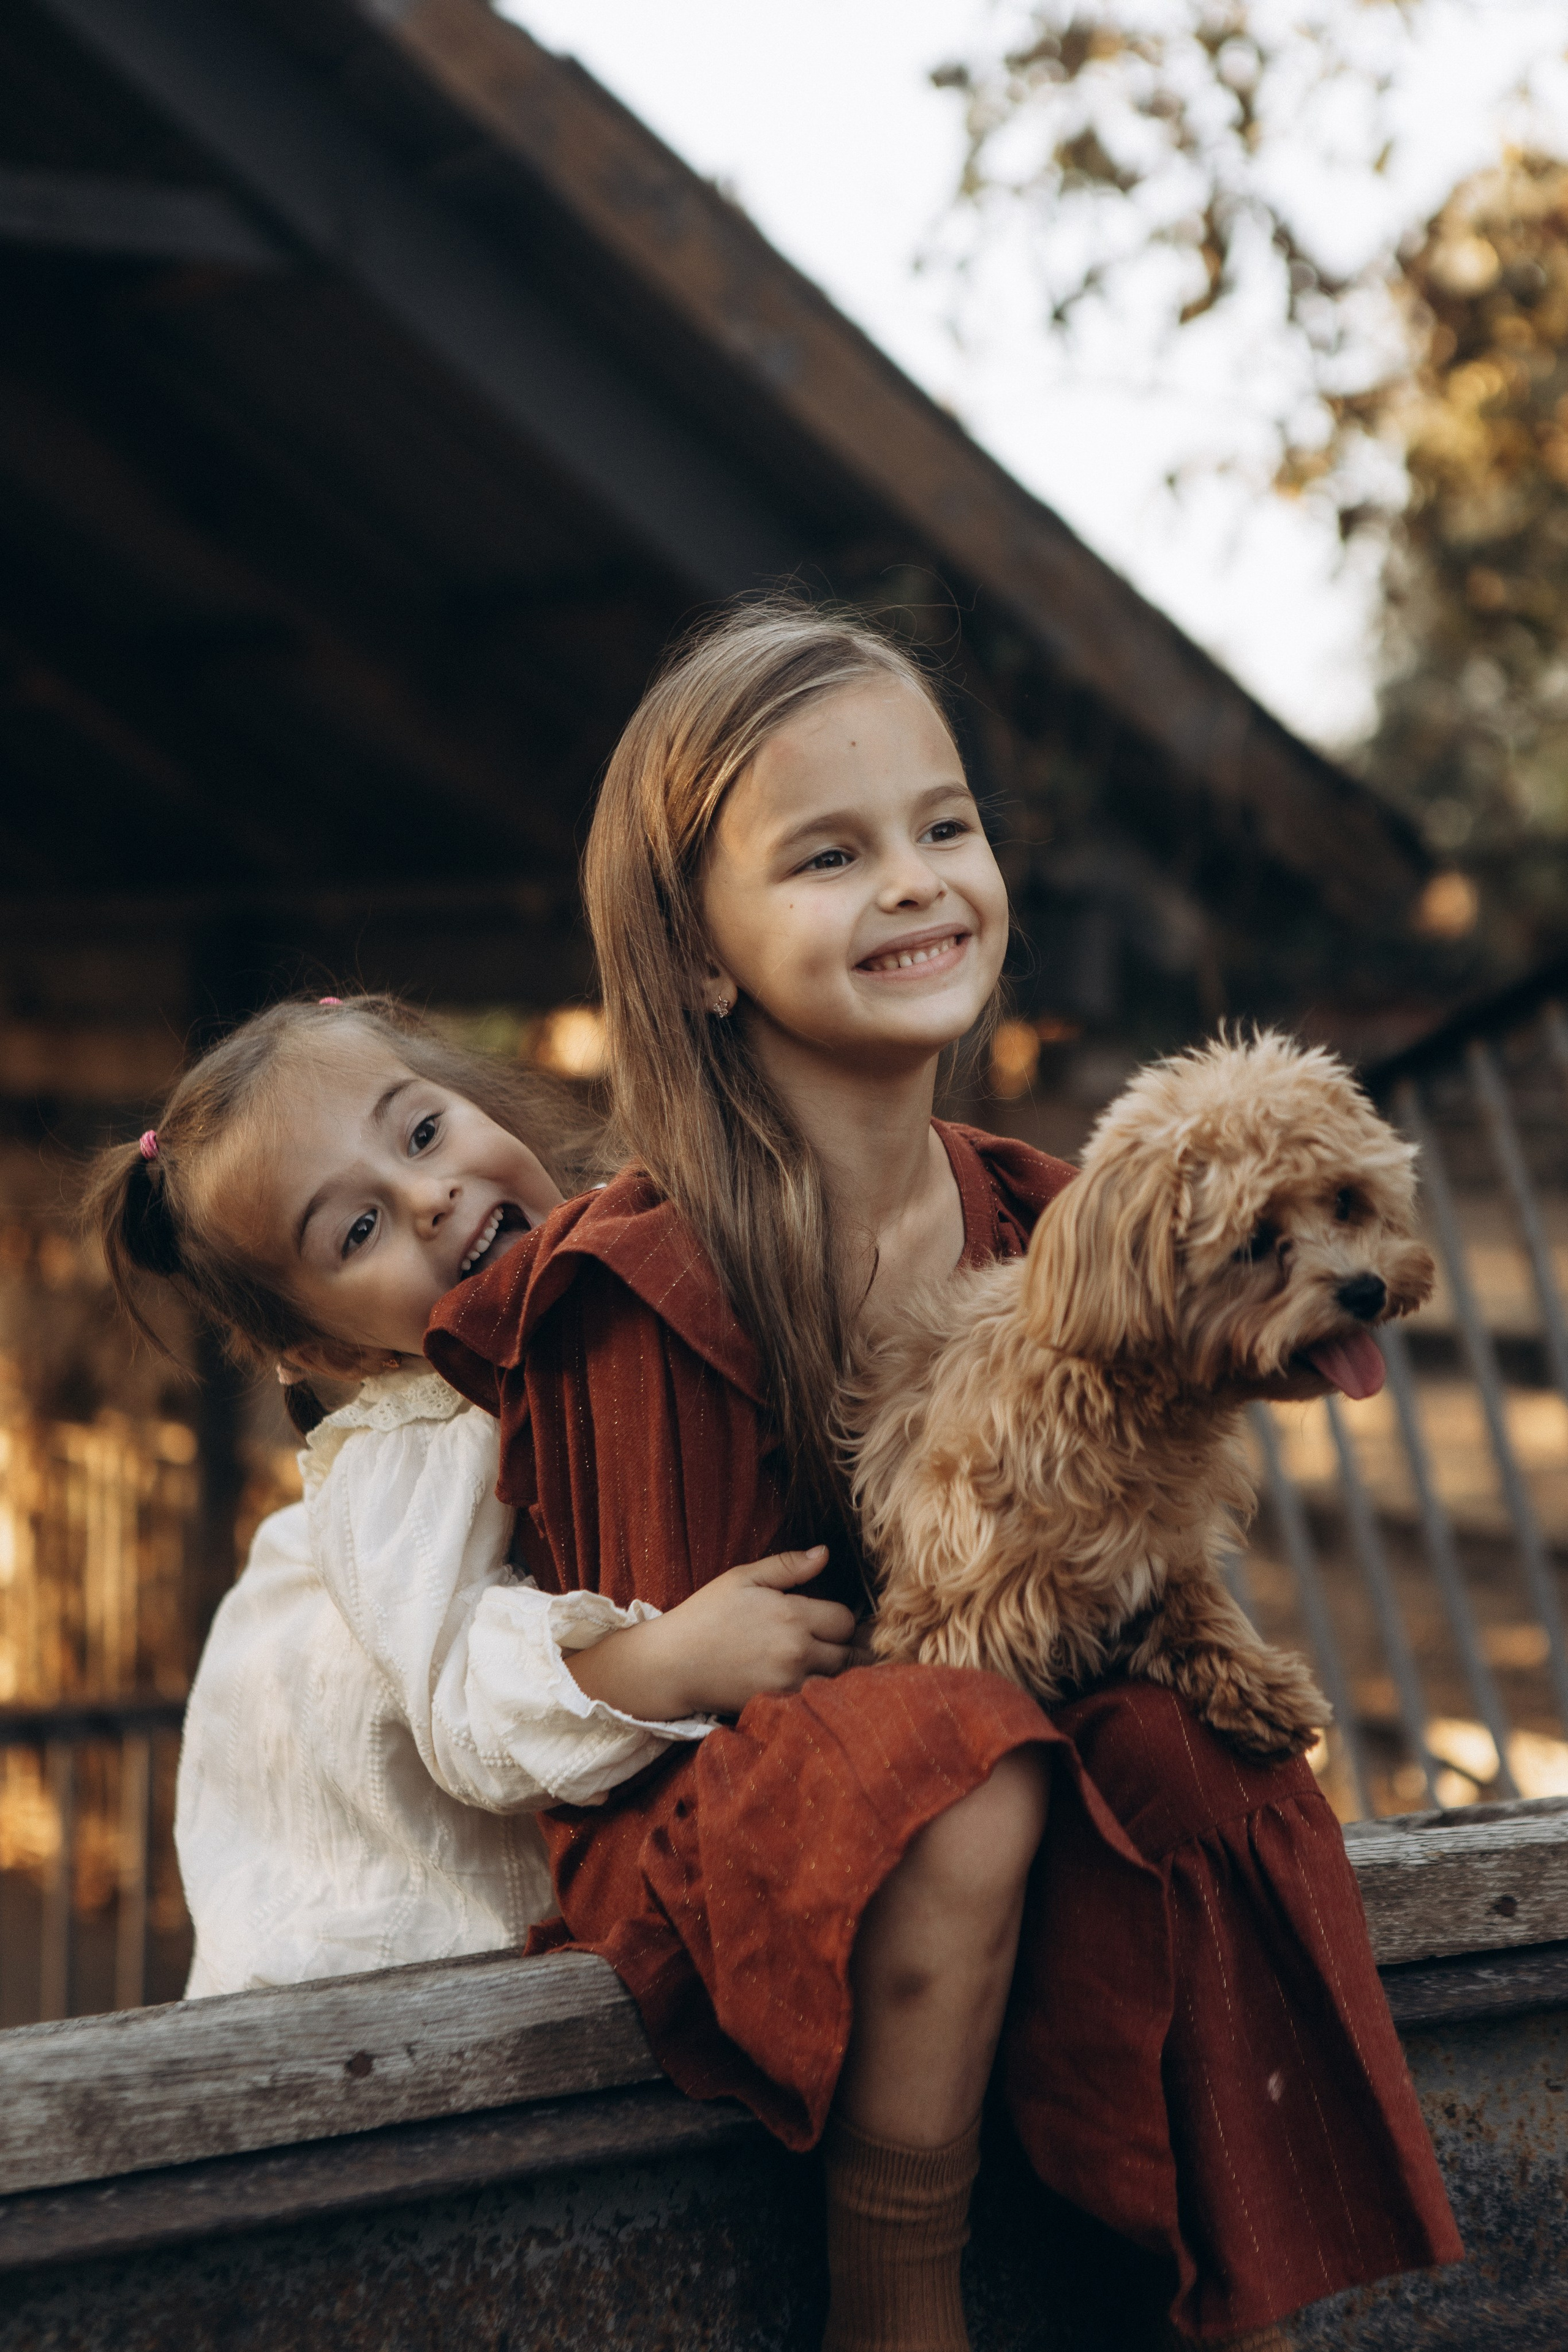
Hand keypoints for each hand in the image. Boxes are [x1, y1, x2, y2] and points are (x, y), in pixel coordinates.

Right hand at [566, 1547, 856, 1720]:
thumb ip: (788, 1565)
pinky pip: (815, 1699)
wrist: (672, 1663)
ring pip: (837, 1680)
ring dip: (835, 1672)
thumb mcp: (742, 1578)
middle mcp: (797, 1651)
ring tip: (821, 1662)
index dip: (840, 1618)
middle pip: (849, 1654)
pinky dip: (818, 1692)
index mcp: (792, 1615)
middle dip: (844, 1646)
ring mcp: (788, 1682)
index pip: (846, 1620)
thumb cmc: (705, 1615)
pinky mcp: (778, 1703)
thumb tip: (825, 1553)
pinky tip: (804, 1680)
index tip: (825, 1618)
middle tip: (829, 1642)